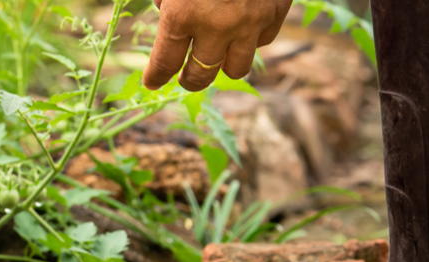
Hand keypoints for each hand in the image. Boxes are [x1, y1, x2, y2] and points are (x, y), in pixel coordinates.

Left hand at [142, 0, 291, 91]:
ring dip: (222, 66)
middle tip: (185, 77)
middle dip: (189, 80)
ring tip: (215, 57)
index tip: (153, 82)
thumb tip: (165, 12)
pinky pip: (261, 42)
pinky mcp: (275, 14)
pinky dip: (250, 39)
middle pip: (200, 76)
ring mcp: (250, 23)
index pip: (164, 63)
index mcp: (182, 14)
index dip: (156, 77)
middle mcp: (216, 26)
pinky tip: (242, 26)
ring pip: (235, 69)